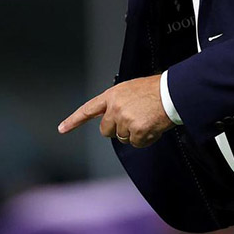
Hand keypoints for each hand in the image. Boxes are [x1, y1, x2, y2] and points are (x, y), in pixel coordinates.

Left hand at [57, 75, 172, 147]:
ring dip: (134, 133)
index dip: (74, 120)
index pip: (88, 109)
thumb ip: (117, 103)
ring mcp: (124, 121)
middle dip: (117, 130)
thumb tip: (114, 121)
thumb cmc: (155, 90)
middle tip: (135, 119)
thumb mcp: (130, 90)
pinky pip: (137, 143)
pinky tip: (152, 126)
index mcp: (112, 95)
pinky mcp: (137, 132)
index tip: (61, 129)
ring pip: (123, 138)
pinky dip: (145, 139)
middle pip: (106, 130)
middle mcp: (114, 108)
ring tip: (147, 118)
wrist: (172, 93)